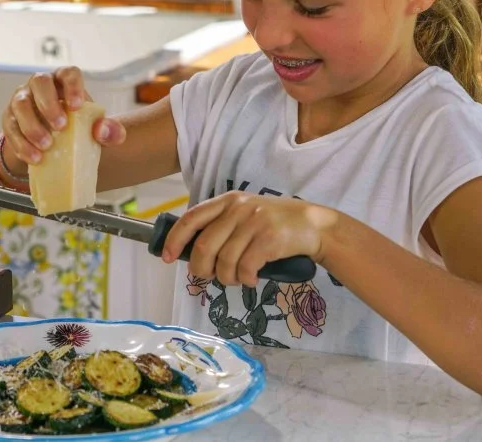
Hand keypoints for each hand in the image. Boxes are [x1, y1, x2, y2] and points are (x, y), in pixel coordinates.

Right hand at [1, 66, 125, 167]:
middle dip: (48, 104)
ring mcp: (22, 99)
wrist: (56, 144)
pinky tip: (35, 157)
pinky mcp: (9, 118)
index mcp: (64, 81)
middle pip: (39, 82)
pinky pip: (10, 128)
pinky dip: (21, 144)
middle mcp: (41, 85)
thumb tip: (103, 132)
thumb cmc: (79, 128)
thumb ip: (109, 131)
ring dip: (32, 126)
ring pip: (20, 104)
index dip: (72, 86)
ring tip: (46, 146)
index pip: (69, 73)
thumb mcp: (96, 130)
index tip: (77, 106)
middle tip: (61, 127)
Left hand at [162, 192, 337, 286]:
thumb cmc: (275, 224)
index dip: (175, 240)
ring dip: (227, 278)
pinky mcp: (269, 239)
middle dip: (202, 269)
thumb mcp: (246, 214)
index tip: (167, 257)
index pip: (191, 218)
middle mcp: (238, 208)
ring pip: (224, 262)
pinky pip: (245, 268)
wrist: (313, 225)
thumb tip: (194, 254)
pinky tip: (251, 278)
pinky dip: (245, 280)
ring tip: (236, 278)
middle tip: (209, 277)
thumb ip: (222, 226)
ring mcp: (254, 222)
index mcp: (228, 201)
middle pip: (204, 247)